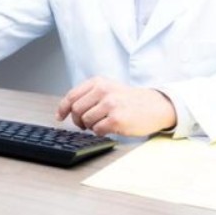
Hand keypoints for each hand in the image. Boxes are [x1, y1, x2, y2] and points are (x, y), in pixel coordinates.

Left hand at [55, 77, 176, 136]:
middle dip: (78, 120)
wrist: (155, 106)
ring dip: (91, 126)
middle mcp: (103, 91)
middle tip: (85, 124)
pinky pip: (97, 130)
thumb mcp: (108, 89)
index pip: (72, 96)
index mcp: (98, 82)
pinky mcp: (117, 119)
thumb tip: (67, 109)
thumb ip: (89, 95)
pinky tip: (109, 128)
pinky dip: (100, 132)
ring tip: (102, 123)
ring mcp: (110, 105)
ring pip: (86, 121)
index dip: (63, 109)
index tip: (60, 117)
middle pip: (76, 110)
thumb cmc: (129, 99)